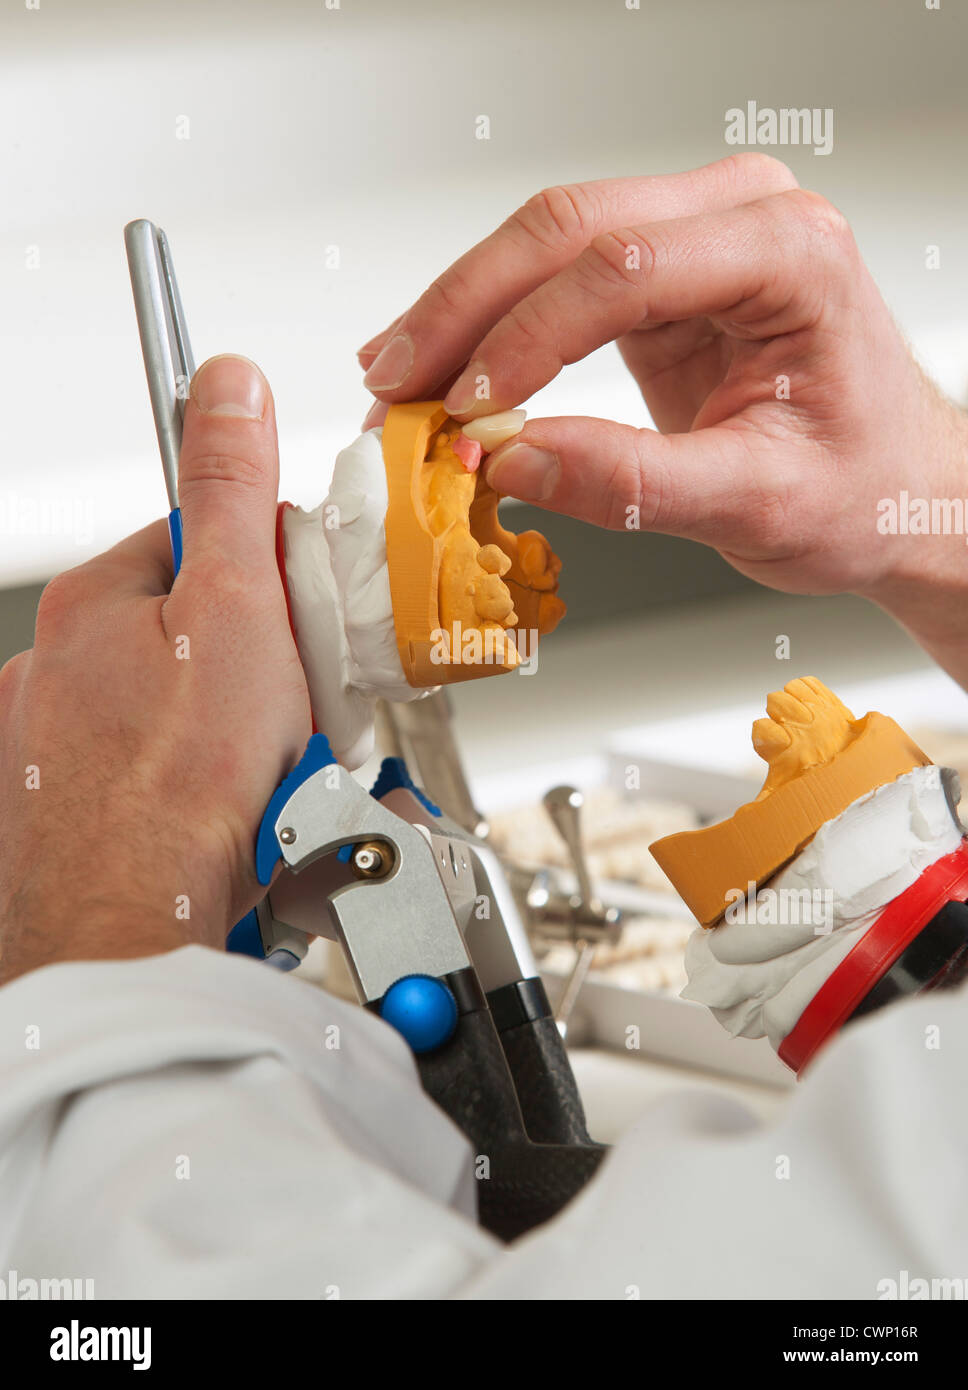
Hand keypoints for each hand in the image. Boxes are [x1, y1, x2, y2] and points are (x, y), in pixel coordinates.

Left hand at [0, 355, 310, 984]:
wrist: (129, 930)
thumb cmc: (179, 786)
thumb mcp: (235, 605)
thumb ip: (231, 489)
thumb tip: (228, 383)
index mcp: (95, 605)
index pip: (191, 549)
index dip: (260, 583)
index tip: (291, 622)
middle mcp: (54, 671)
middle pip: (187, 642)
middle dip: (250, 675)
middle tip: (287, 720)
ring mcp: (50, 750)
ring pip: (171, 720)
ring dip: (228, 745)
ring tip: (264, 787)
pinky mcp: (60, 816)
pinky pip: (152, 786)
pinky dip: (193, 801)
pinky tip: (225, 826)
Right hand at [358, 154, 967, 681]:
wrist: (893, 489)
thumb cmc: (861, 487)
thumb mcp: (758, 503)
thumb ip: (632, 484)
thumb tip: (512, 462)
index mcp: (790, 252)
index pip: (625, 268)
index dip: (527, 338)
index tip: (470, 413)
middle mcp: (742, 216)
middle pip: (566, 229)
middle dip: (464, 310)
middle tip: (394, 384)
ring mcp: (697, 233)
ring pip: (545, 241)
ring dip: (461, 311)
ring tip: (397, 379)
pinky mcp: (661, 272)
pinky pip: (553, 276)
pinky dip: (490, 323)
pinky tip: (444, 363)